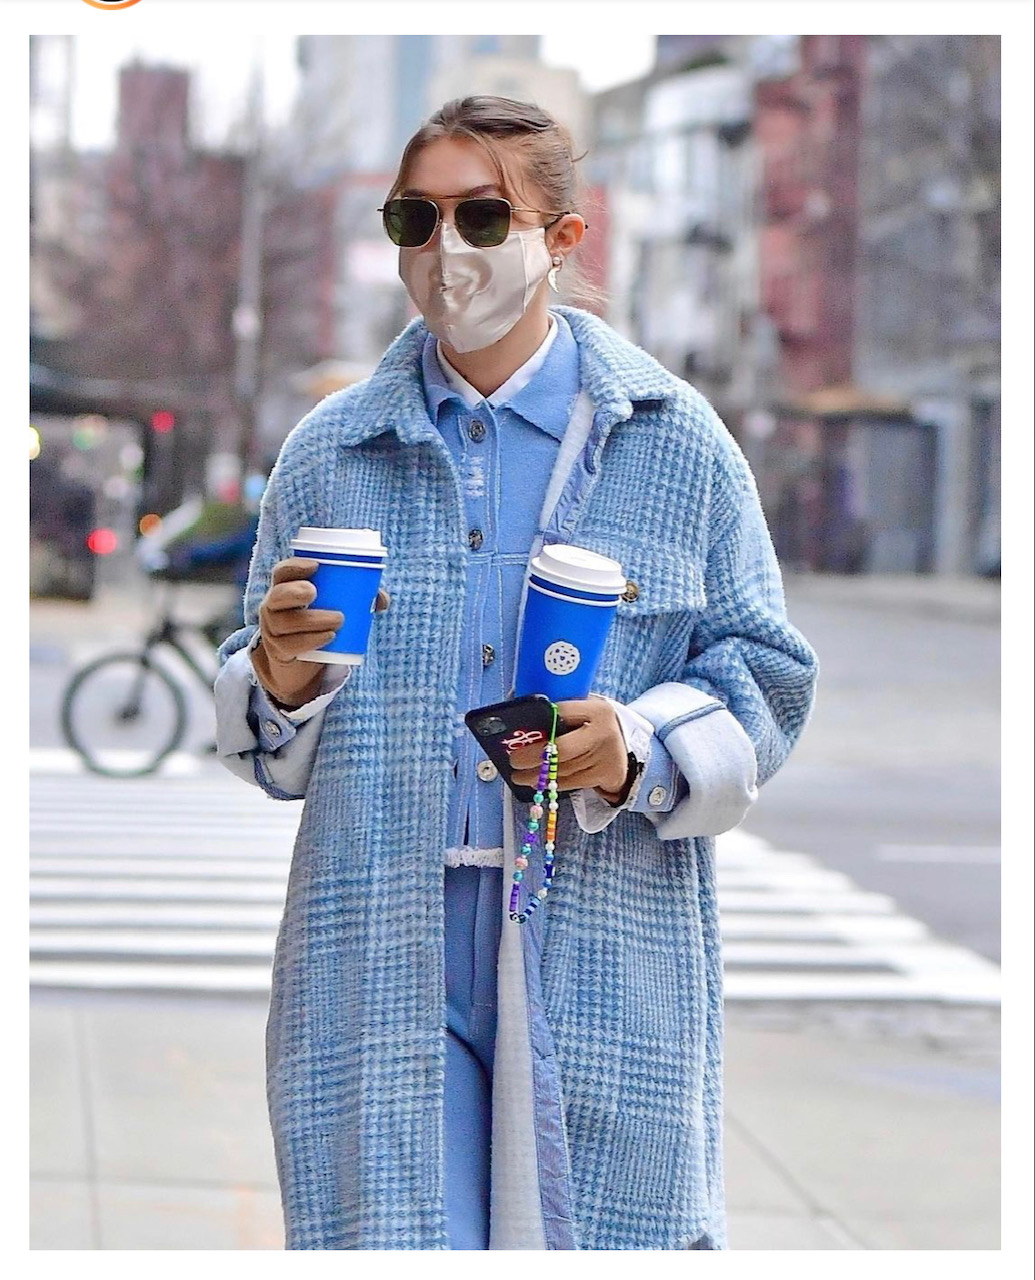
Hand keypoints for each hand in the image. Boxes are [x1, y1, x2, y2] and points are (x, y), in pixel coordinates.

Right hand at [251, 557, 389, 707]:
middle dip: (294, 592)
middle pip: (277, 596)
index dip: (295, 566)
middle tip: (315, 592)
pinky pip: (290, 645)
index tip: (316, 565)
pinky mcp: (278, 649)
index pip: (282, 572)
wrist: (299, 656)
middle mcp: (273, 605)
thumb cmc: (316, 618)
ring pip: (285, 622)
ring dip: (313, 620)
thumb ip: (357, 597)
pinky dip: (311, 641)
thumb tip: (381, 599)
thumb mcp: (330, 605)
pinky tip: (329, 637)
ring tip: (339, 620)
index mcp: (285, 587)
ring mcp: (273, 628)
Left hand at [506, 697, 628, 798]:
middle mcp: (604, 732)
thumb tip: (524, 721)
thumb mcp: (583, 714)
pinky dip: (551, 782)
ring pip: (564, 769)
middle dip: (533, 756)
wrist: (625, 749)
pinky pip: (572, 782)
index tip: (520, 731)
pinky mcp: (605, 775)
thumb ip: (561, 715)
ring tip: (518, 776)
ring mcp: (606, 757)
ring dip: (536, 775)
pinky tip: (536, 782)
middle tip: (514, 761)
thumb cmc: (593, 728)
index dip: (541, 721)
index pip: (562, 713)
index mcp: (597, 710)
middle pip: (562, 748)